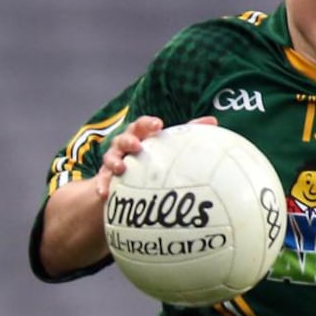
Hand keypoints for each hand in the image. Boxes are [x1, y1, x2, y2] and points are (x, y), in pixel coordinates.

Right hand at [95, 115, 217, 199]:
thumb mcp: (169, 145)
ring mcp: (114, 161)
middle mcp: (125, 146)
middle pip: (123, 138)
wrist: (130, 177)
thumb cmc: (155, 156)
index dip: (148, 123)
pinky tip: (104, 195)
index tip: (158, 125)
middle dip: (128, 140)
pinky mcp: (106, 178)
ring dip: (114, 162)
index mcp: (141, 135)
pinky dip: (102, 186)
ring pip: (110, 158)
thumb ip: (188, 132)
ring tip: (120, 168)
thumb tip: (213, 121)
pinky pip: (102, 181)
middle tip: (137, 146)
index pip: (143, 125)